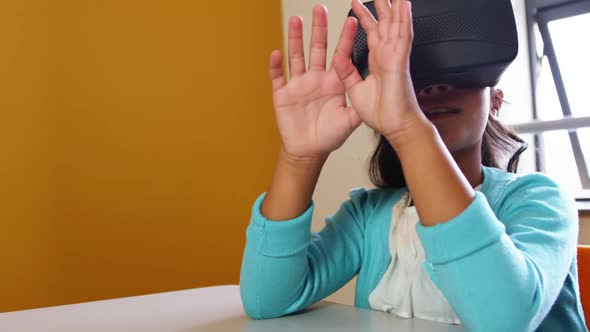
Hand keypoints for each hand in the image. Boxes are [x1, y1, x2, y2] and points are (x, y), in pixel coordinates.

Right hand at [270, 5, 361, 160]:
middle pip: (317, 49)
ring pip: (296, 56)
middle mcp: (316, 79)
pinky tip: (276, 53)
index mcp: (333, 83)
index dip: (346, 39)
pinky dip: (276, 66)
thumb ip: (360, 106)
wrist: (309, 151)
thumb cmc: (329, 137)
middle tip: (320, 9)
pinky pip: (278, 77)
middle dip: (319, 29)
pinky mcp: (282, 94)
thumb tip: (374, 92)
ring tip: (296, 20)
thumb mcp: (350, 121)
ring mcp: (298, 85)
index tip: (352, 21)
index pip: (341, 55)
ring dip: (295, 38)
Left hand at [333, 0, 426, 147]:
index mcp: (377, 62)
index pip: (370, 33)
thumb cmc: (382, 114)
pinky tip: (404, 5)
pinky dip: (404, 20)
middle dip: (380, 5)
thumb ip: (347, 73)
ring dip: (394, 7)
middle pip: (384, 24)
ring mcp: (394, 57)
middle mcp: (386, 56)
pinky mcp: (399, 61)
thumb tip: (338, 57)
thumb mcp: (355, 90)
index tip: (356, 5)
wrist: (395, 127)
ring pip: (395, 25)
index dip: (363, 18)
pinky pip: (402, 36)